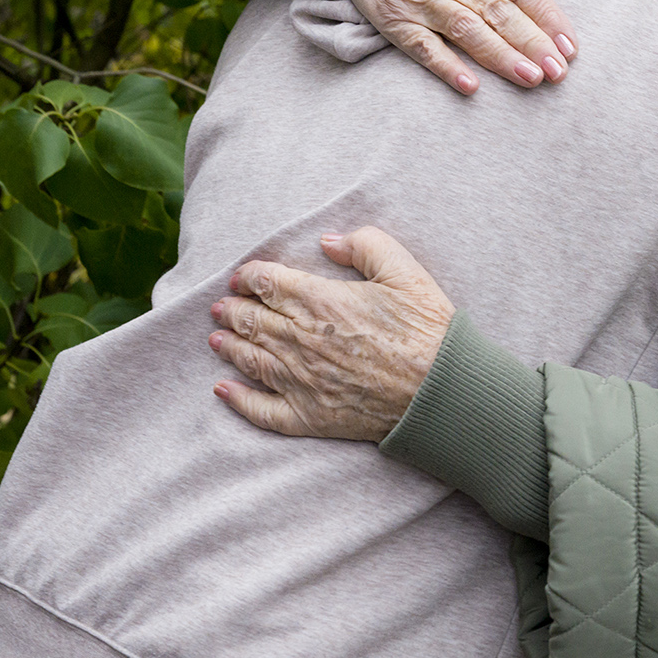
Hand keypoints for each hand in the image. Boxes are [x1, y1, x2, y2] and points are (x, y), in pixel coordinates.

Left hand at [208, 227, 455, 441]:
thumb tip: (327, 240)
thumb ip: (364, 244)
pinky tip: (224, 390)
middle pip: (252, 321)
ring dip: (229, 346)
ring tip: (216, 338)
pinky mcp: (310, 417)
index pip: (268, 283)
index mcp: (320, 301)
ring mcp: (301, 382)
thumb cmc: (427, 328)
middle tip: (220, 306)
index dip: (250, 276)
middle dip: (232, 310)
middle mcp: (301, 341)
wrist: (442, 391)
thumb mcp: (404, 269)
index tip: (243, 276)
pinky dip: (238, 400)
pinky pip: (262, 411)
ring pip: (251, 360)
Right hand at [307, 0, 578, 94]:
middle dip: (532, 43)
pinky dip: (445, 66)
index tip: (571, 44)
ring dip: (499, 57)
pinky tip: (470, 86)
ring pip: (467, 31)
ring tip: (530, 78)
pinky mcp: (395, 18)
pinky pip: (423, 47)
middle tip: (559, 71)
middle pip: (499, 13)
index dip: (548, 16)